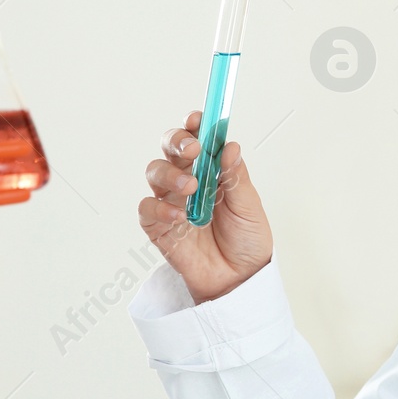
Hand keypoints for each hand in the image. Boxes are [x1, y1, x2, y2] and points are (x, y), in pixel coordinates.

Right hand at [138, 110, 273, 303]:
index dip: (195, 125)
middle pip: (171, 148)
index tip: (199, 117)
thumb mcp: (249, 208)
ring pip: (156, 172)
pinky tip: (180, 217)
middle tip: (192, 148)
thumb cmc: (247, 242)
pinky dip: (160, 208)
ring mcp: (171, 202)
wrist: (240, 280)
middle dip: (177, 140)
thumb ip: (236, 177)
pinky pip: (148, 209)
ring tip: (191, 187)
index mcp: (212, 171)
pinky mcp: (158, 227)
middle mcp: (189, 180)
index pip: (198, 139)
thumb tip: (230, 146)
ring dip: (171, 174)